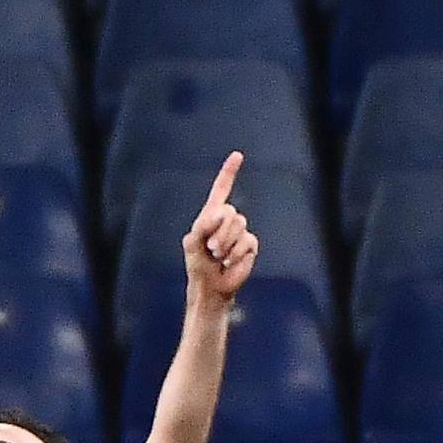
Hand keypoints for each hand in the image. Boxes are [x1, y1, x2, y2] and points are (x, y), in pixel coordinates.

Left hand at [182, 151, 258, 302]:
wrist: (211, 287)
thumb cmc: (198, 265)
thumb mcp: (192, 243)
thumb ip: (203, 225)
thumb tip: (221, 214)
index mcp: (211, 215)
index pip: (221, 189)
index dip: (229, 172)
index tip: (237, 155)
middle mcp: (227, 220)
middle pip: (230, 212)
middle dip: (220, 231)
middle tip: (212, 249)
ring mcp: (240, 232)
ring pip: (240, 225)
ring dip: (227, 243)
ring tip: (219, 257)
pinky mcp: (250, 246)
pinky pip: (248, 241)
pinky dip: (237, 254)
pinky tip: (230, 263)